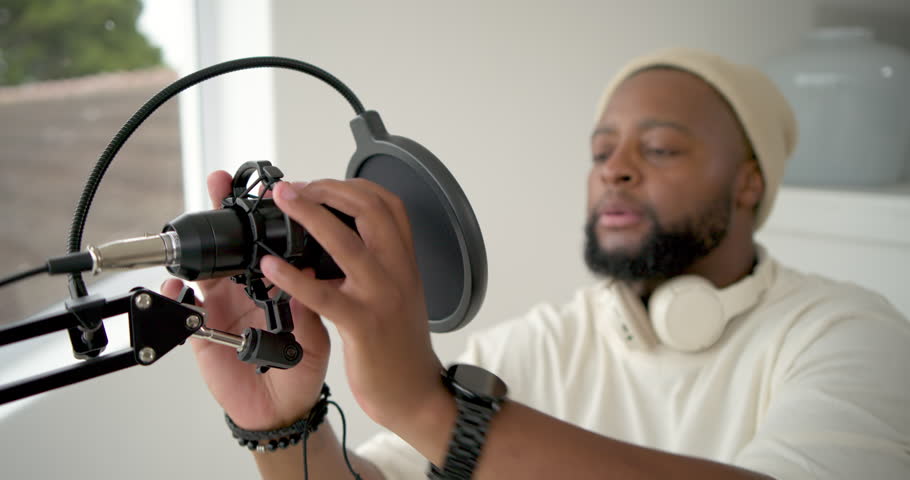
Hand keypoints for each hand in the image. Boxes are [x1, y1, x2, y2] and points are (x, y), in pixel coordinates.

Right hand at [160, 171, 330, 430]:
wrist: (281, 407)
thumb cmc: (299, 370)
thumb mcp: (314, 336)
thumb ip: (308, 305)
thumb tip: (303, 270)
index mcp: (277, 286)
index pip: (269, 245)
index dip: (266, 219)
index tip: (269, 191)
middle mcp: (247, 291)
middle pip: (231, 245)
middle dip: (223, 214)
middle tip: (220, 184)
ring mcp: (222, 308)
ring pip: (204, 269)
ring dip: (197, 248)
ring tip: (194, 229)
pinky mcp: (202, 332)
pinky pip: (181, 309)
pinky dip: (174, 295)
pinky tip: (176, 286)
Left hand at [260, 179, 448, 433]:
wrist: (415, 392)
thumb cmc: (400, 346)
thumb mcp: (397, 292)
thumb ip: (374, 263)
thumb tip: (333, 237)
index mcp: (404, 261)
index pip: (388, 204)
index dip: (352, 184)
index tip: (320, 184)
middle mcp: (398, 272)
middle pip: (370, 209)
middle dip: (327, 188)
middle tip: (293, 188)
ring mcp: (382, 297)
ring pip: (347, 242)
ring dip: (309, 214)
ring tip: (282, 202)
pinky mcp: (363, 326)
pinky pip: (323, 295)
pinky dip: (293, 276)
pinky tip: (272, 267)